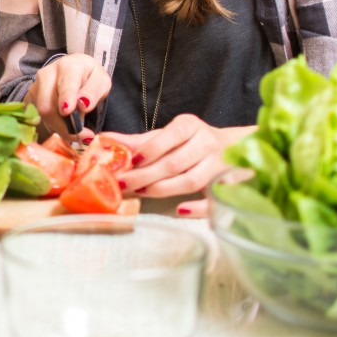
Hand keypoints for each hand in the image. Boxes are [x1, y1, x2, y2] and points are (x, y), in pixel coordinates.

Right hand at [25, 54, 110, 141]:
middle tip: (82, 135)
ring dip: (60, 127)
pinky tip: (65, 126)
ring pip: (43, 114)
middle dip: (63, 125)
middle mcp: (48, 73)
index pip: (67, 83)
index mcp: (70, 66)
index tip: (67, 111)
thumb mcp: (101, 82)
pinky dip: (55, 126)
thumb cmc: (89, 77)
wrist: (75, 72)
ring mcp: (36, 85)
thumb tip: (83, 105)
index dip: (66, 97)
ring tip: (77, 131)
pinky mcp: (32, 98)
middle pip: (48, 104)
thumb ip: (94, 92)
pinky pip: (40, 118)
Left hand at [101, 115, 253, 214]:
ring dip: (164, 189)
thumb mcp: (167, 136)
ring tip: (142, 193)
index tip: (131, 162)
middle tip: (124, 184)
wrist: (234, 147)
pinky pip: (214, 199)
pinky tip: (179, 210)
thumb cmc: (191, 142)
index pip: (170, 136)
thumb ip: (137, 141)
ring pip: (191, 180)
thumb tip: (103, 139)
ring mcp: (220, 164)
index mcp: (190, 126)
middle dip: (147, 175)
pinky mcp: (229, 185)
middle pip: (175, 162)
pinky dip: (197, 208)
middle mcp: (207, 143)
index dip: (150, 150)